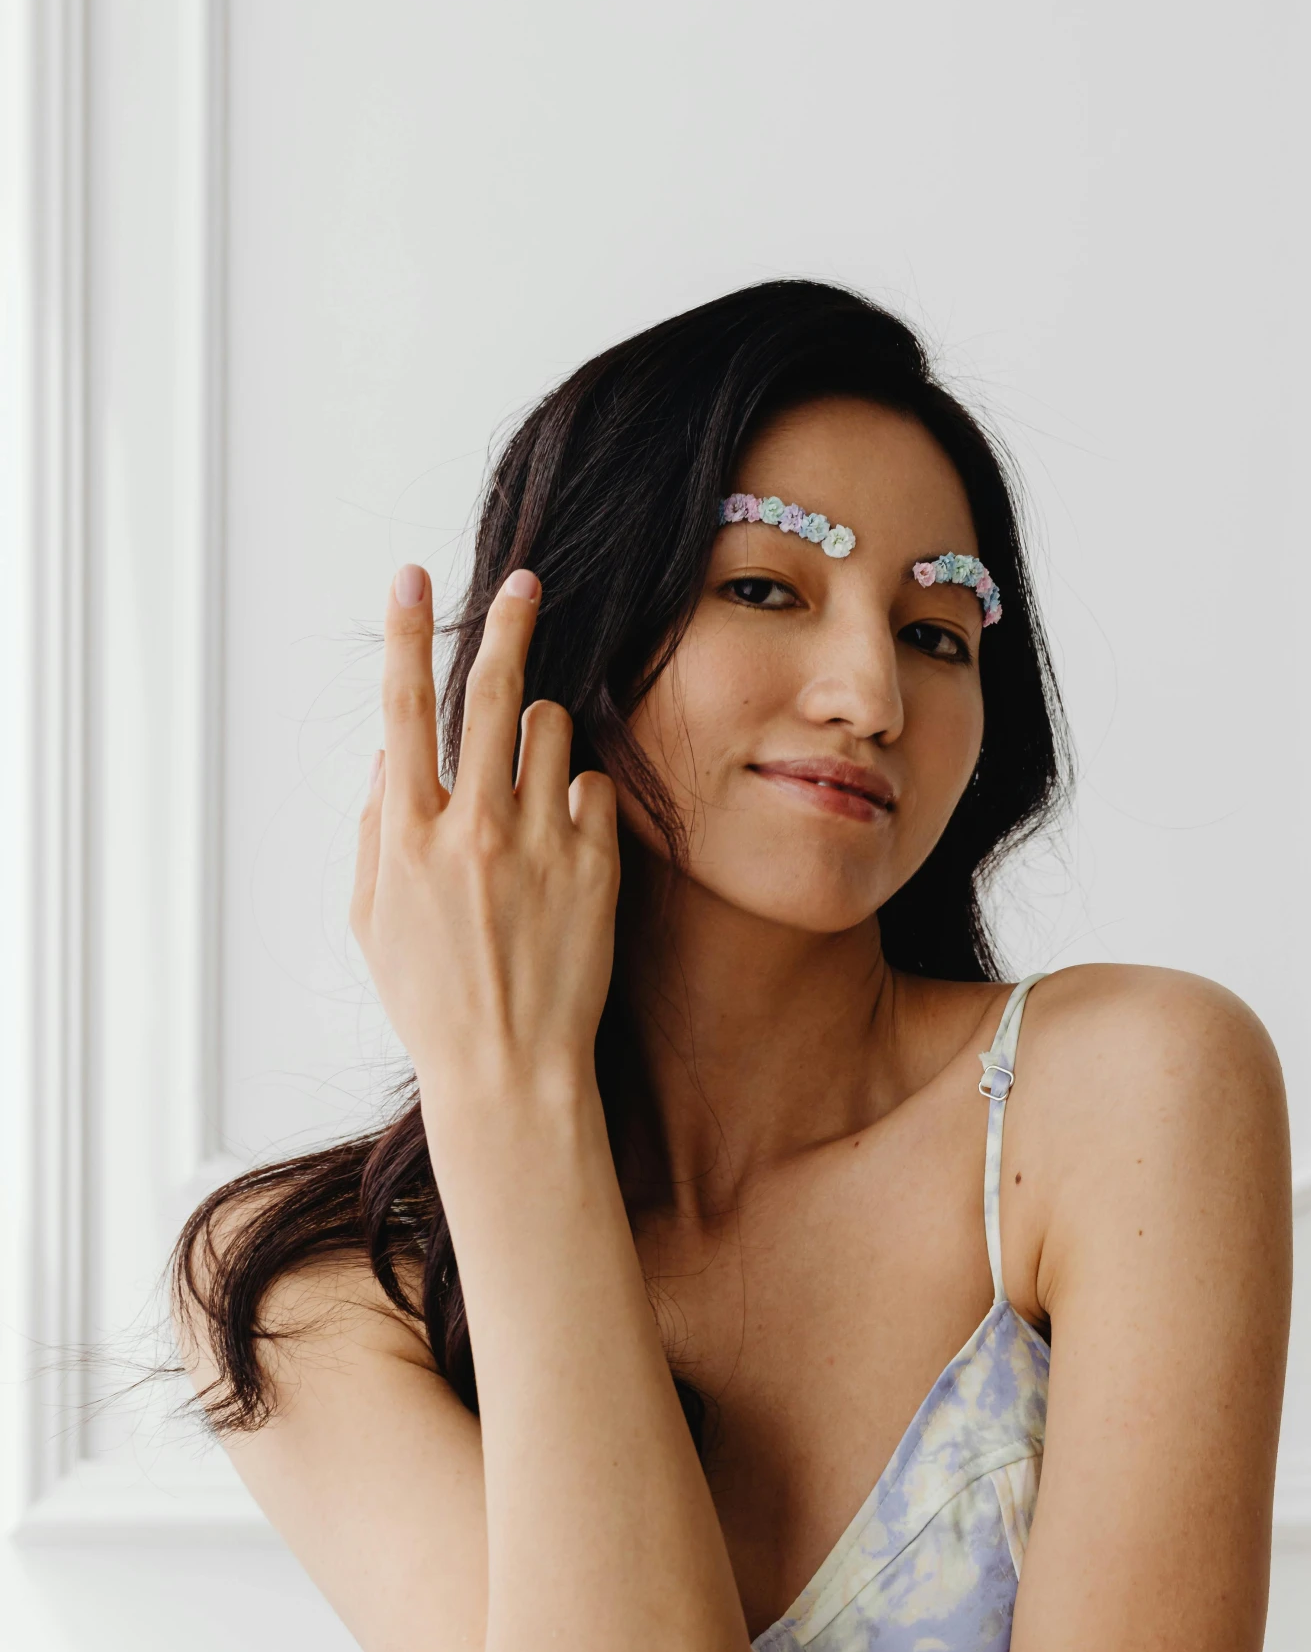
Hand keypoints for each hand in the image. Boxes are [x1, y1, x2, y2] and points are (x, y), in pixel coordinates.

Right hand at [350, 563, 619, 1100]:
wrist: (510, 1072)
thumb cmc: (433, 1002)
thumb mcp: (373, 923)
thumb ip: (376, 834)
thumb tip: (391, 764)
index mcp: (409, 835)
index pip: (404, 710)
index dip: (406, 635)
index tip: (411, 579)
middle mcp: (475, 826)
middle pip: (492, 693)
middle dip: (507, 622)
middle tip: (524, 581)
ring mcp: (541, 842)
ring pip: (553, 730)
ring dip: (544, 732)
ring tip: (534, 773)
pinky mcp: (596, 864)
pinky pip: (595, 788)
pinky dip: (581, 797)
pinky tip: (567, 835)